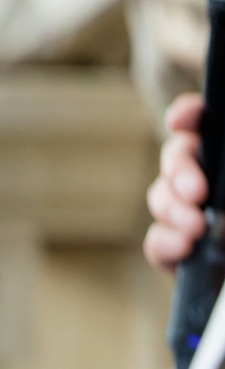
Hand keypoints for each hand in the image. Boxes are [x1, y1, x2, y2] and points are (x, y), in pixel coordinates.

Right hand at [148, 93, 207, 273]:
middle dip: (178, 170)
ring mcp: (193, 216)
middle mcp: (212, 183)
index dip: (189, 115)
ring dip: (172, 210)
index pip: (205, 125)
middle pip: (177, 155)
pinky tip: (183, 247)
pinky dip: (164, 243)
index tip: (182, 120)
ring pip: (160, 197)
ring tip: (195, 229)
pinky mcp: (180, 253)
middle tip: (197, 192)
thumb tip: (203, 192)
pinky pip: (156, 241)